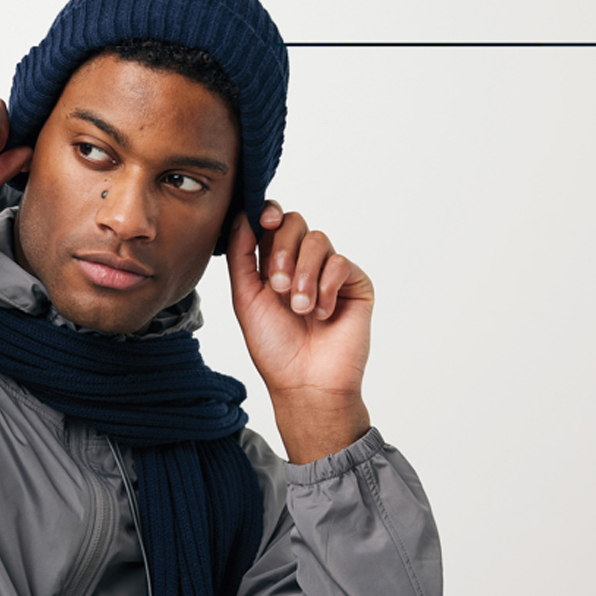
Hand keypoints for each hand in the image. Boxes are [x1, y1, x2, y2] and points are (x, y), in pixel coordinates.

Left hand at [227, 202, 373, 462]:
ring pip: (318, 240)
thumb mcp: (245, 297)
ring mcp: (329, 272)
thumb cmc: (274, 347)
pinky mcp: (355, 284)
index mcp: (274, 264)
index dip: (268, 213)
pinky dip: (326, 287)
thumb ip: (241, 255)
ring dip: (304, 273)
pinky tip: (321, 314)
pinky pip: (341, 263)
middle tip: (277, 285)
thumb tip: (241, 215)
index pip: (273, 222)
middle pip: (295, 223)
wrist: (305, 382)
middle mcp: (302, 263)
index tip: (264, 222)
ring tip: (299, 307)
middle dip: (283, 249)